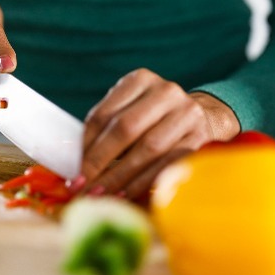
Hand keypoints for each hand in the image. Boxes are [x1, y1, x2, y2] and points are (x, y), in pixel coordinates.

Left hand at [79, 68, 239, 200]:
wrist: (203, 118)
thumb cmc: (154, 119)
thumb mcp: (131, 110)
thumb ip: (105, 128)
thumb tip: (72, 158)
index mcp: (140, 80)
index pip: (104, 114)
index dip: (85, 144)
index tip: (71, 169)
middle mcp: (166, 92)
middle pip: (125, 129)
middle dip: (99, 161)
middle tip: (81, 185)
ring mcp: (186, 114)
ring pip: (147, 149)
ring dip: (119, 176)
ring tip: (99, 194)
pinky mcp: (200, 138)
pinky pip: (166, 164)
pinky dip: (143, 182)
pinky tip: (125, 194)